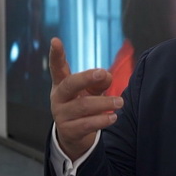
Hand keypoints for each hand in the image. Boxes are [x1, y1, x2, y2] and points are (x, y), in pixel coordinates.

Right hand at [49, 37, 121, 160]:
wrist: (74, 135)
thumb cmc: (82, 104)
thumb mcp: (91, 90)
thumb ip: (99, 81)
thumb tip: (107, 76)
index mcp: (61, 83)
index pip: (57, 67)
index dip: (55, 54)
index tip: (55, 40)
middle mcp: (58, 97)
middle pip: (70, 84)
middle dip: (87, 78)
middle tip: (104, 73)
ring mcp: (61, 115)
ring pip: (83, 106)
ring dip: (104, 103)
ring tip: (120, 102)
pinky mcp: (69, 131)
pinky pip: (87, 124)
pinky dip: (102, 120)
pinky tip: (113, 117)